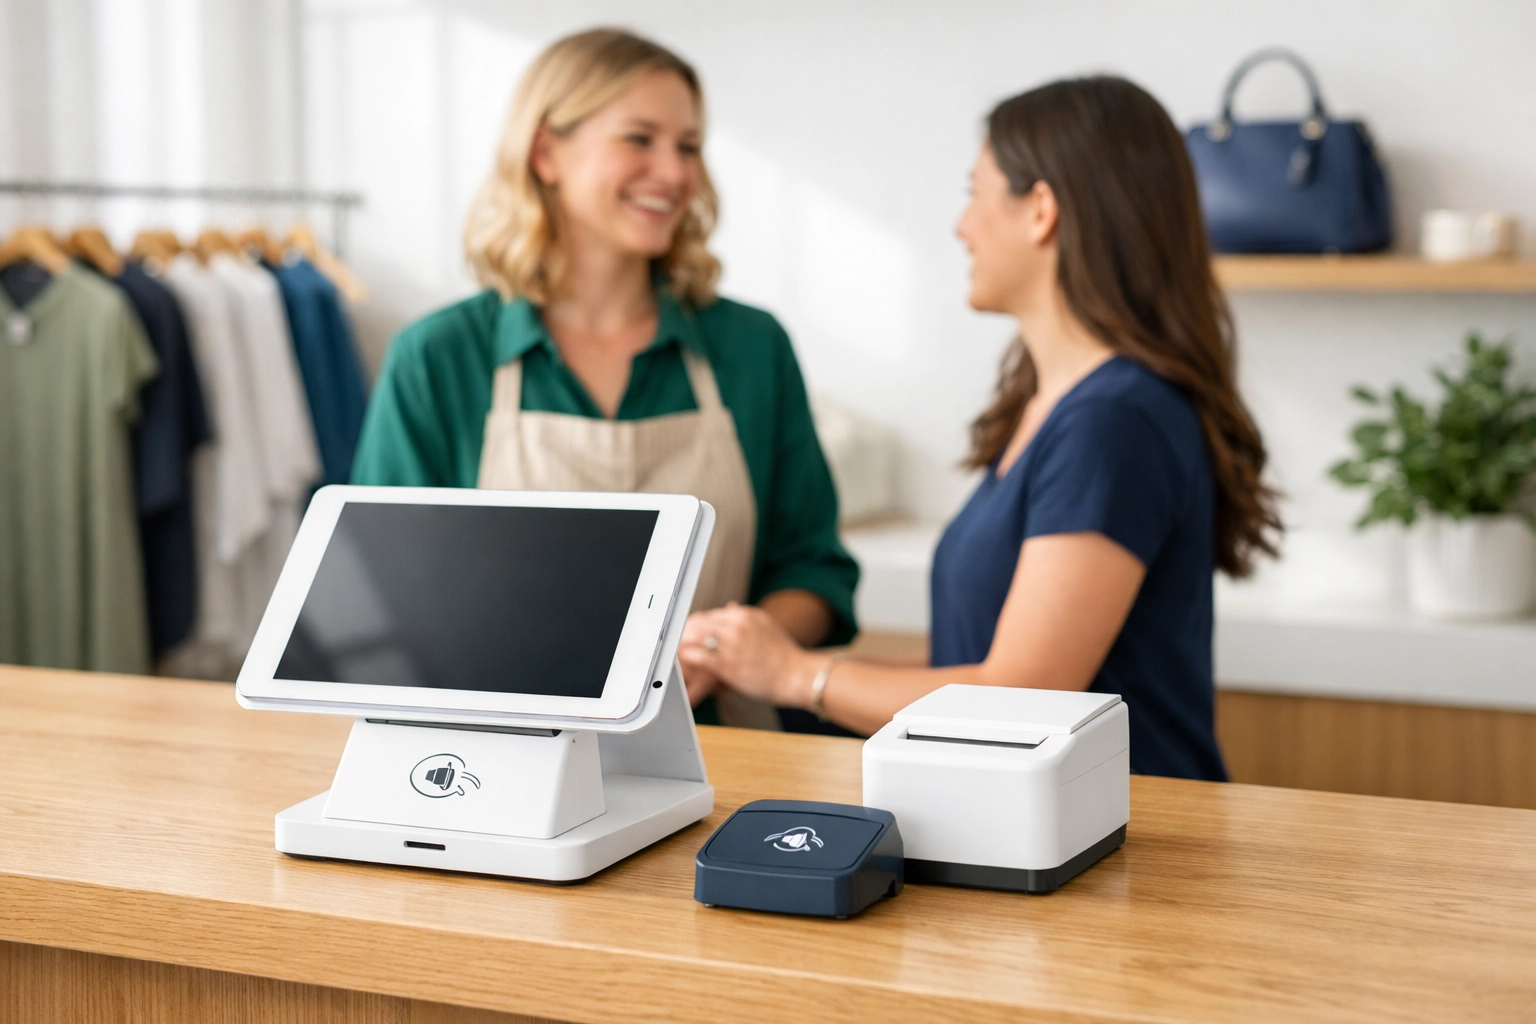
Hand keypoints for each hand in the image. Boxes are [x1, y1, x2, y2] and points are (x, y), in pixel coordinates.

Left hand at [680, 603, 820, 707]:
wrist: (798, 675)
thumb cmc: (784, 657)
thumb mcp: (766, 628)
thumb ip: (745, 619)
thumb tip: (729, 608)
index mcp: (746, 614)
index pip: (710, 614)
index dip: (696, 625)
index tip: (688, 633)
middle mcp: (737, 624)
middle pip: (699, 622)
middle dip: (685, 632)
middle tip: (674, 642)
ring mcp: (732, 643)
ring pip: (695, 636)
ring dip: (682, 644)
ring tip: (674, 652)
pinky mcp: (728, 663)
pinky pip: (698, 656)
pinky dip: (686, 658)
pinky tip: (680, 664)